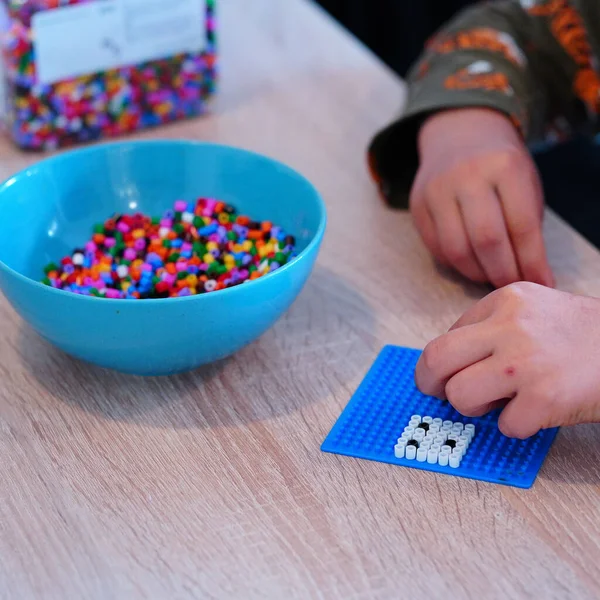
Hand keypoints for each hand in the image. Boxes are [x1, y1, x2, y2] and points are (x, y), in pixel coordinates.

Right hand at [411, 108, 553, 287]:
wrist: (460, 134)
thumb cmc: (500, 167)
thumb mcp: (524, 183)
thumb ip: (526, 226)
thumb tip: (533, 276)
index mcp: (505, 166)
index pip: (522, 225)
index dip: (532, 262)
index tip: (541, 283)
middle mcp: (467, 175)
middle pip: (486, 240)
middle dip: (503, 272)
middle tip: (512, 284)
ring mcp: (436, 189)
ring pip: (456, 250)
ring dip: (477, 273)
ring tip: (491, 277)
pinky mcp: (417, 205)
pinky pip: (436, 248)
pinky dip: (456, 264)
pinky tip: (470, 263)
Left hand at [415, 282, 599, 437]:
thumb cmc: (584, 336)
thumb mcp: (534, 310)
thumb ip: (492, 327)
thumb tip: (448, 361)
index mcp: (505, 300)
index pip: (447, 336)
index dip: (443, 362)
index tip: (446, 375)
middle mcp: (510, 326)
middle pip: (435, 359)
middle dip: (429, 384)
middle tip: (437, 394)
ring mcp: (526, 361)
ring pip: (459, 395)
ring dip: (474, 408)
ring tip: (501, 402)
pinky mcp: (545, 397)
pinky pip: (504, 425)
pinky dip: (517, 425)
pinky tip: (537, 411)